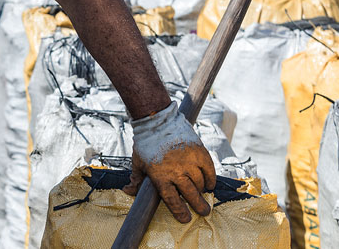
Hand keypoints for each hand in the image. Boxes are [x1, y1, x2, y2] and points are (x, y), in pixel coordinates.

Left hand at [122, 101, 216, 222]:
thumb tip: (127, 191)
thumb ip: (136, 178)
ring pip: (200, 183)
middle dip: (198, 206)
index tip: (186, 219)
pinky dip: (211, 178)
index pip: (172, 200)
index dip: (180, 211)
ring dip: (202, 190)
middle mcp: (175, 171)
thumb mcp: (137, 161)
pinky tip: (209, 183)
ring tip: (202, 193)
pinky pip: (209, 170)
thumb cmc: (145, 142)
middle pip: (190, 194)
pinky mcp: (198, 151)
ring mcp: (188, 161)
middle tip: (203, 211)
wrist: (156, 119)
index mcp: (159, 176)